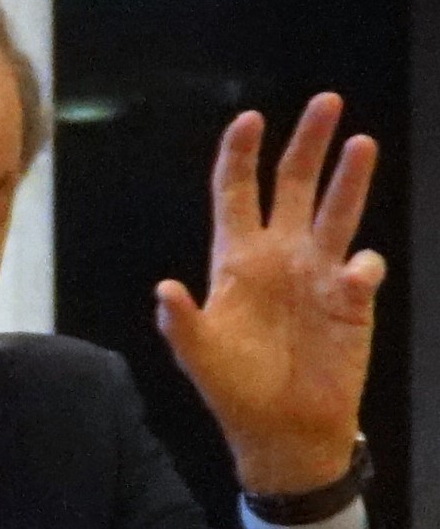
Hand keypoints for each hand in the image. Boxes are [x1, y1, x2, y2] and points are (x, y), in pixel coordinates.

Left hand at [154, 92, 387, 497]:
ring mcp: (320, 274)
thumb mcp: (199, 357)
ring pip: (338, 211)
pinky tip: (353, 277)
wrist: (282, 427)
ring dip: (350, 178)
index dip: (241, 157)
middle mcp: (282, 257)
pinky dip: (362, 267)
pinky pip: (363, 269)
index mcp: (237, 262)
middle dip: (309, 143)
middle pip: (296, 186)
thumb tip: (165, 289)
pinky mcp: (352, 299)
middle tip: (327, 101)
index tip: (250, 119)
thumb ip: (181, 323)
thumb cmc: (235, 389)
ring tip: (362, 141)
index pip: (238, 196)